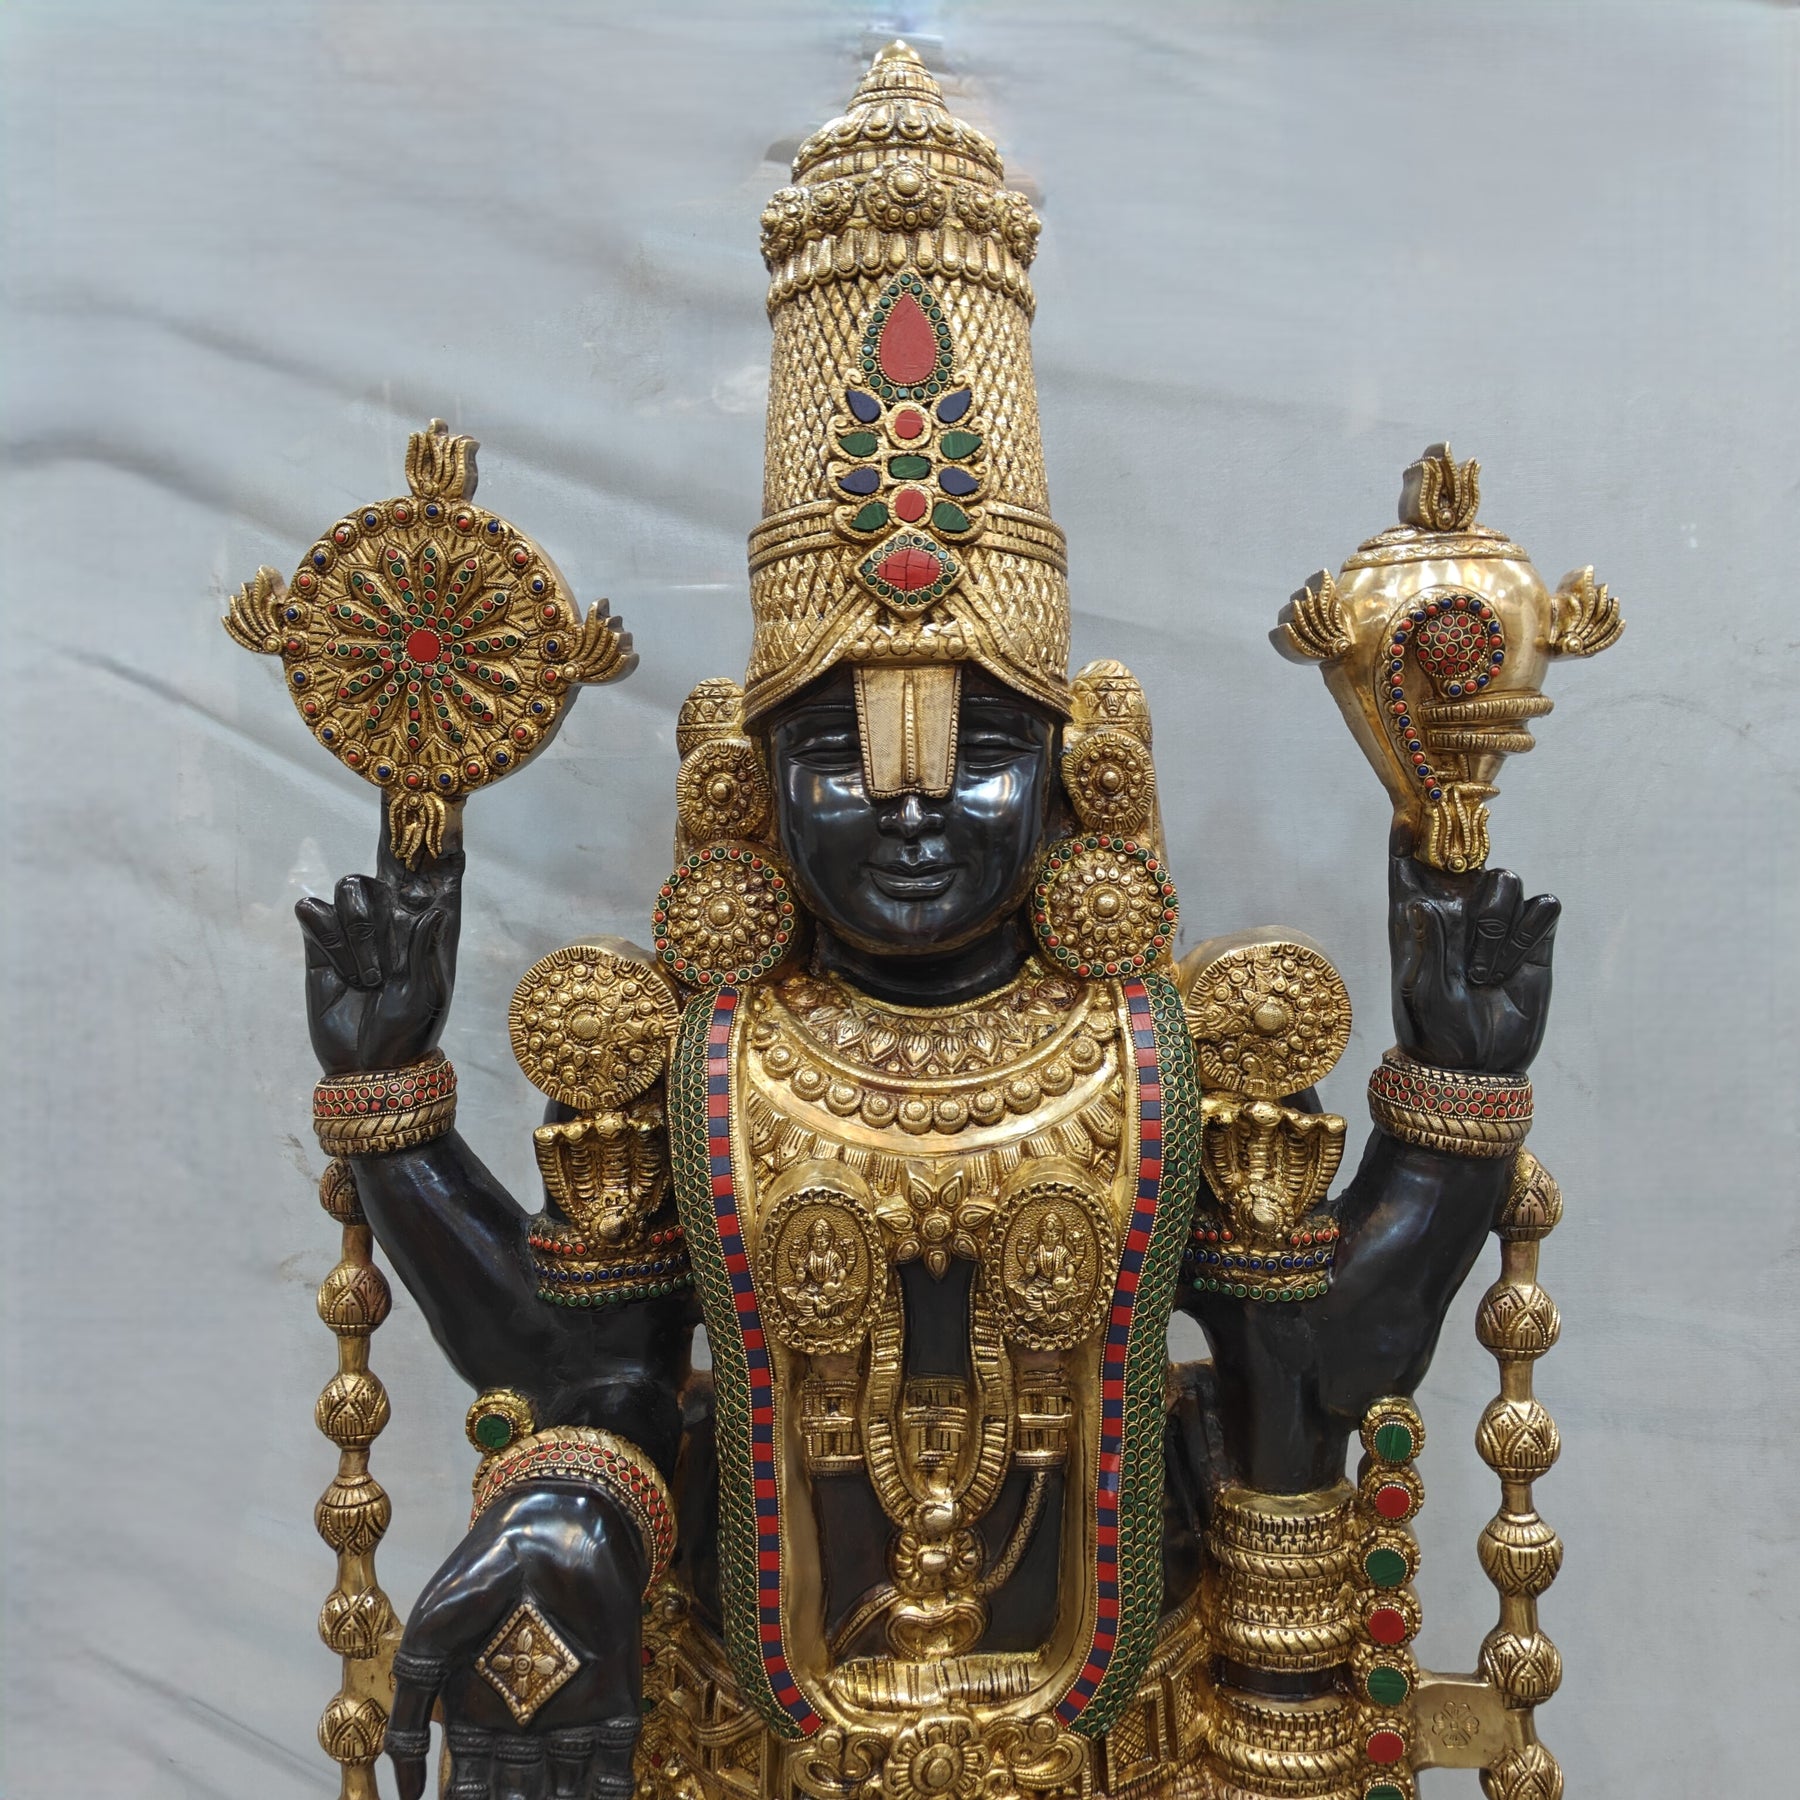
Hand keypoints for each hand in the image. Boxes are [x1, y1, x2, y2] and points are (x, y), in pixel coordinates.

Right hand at [296, 806, 462, 1075]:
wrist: (366, 1064)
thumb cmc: (409, 1031)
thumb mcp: (427, 994)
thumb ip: (425, 950)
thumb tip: (436, 909)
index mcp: (433, 923)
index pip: (441, 871)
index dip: (443, 838)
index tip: (452, 799)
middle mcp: (396, 914)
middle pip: (391, 855)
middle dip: (392, 822)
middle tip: (392, 791)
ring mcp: (358, 924)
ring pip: (352, 886)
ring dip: (360, 932)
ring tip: (371, 980)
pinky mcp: (322, 941)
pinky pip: (314, 911)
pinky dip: (329, 940)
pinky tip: (342, 972)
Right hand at [386, 1484, 646, 1799]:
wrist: (552, 1527)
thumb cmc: (483, 1574)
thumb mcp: (426, 1640)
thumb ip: (411, 1711)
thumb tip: (402, 1791)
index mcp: (478, 1717)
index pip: (469, 1787)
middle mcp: (524, 1727)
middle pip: (515, 1797)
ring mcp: (572, 1718)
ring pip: (561, 1793)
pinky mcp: (616, 1705)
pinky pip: (613, 1770)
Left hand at [1388, 852, 1558, 1073]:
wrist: (1478, 1067)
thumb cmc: (1436, 1031)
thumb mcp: (1422, 992)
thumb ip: (1427, 945)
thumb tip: (1422, 901)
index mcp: (1417, 917)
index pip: (1407, 865)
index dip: (1406, 838)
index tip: (1407, 817)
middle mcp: (1457, 911)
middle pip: (1467, 858)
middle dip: (1469, 869)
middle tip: (1465, 917)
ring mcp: (1496, 923)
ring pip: (1507, 879)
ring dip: (1498, 921)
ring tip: (1483, 971)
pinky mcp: (1533, 941)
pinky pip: (1543, 907)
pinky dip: (1531, 933)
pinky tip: (1513, 966)